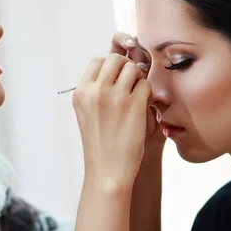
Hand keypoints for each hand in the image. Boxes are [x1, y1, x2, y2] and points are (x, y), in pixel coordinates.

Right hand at [72, 54, 151, 187]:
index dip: (112, 66)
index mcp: (81, 92)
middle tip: (131, 85)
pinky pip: (146, 85)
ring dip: (139, 79)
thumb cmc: (100, 144)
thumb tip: (115, 67)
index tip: (118, 79)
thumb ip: (95, 90)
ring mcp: (115, 97)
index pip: (98, 60)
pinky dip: (148, 93)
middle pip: (116, 59)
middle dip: (127, 68)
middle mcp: (95, 91)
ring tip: (137, 96)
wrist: (108, 171)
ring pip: (133, 68)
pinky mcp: (134, 106)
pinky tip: (144, 107)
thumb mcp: (87, 113)